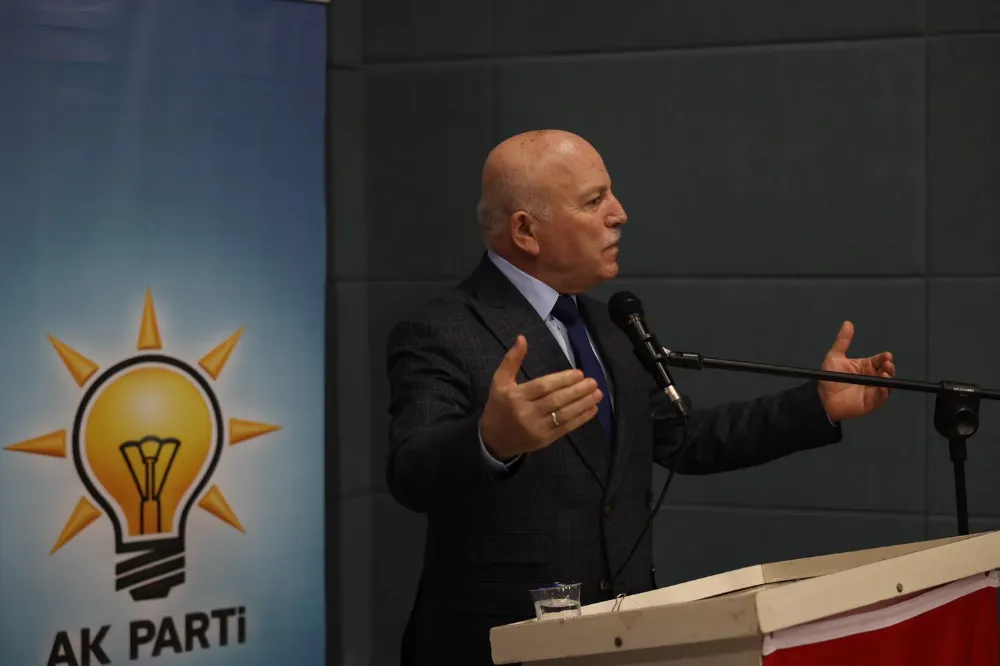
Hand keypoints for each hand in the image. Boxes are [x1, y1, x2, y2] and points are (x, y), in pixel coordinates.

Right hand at [481, 335, 602, 460]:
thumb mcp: (499, 381)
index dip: (562, 380)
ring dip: (582, 404)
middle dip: (577, 391)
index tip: (579, 373)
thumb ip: (512, 360)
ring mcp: (536, 429)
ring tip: (597, 395)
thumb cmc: (498, 406)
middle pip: (555, 401)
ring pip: (563, 415)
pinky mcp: (544, 441)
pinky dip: (580, 419)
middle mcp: (526, 413)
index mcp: (515, 396)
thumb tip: (522, 338)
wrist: (493, 440)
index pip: (542, 386)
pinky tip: (592, 410)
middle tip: (593, 382)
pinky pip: (565, 429)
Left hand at [818, 320, 895, 421]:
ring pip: (887, 383)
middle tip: (887, 363)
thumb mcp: (835, 357)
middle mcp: (871, 377)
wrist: (822, 398)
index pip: (879, 360)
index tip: (886, 356)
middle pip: (886, 370)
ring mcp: (873, 390)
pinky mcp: (872, 402)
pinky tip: (882, 385)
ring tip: (885, 373)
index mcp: (865, 366)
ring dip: (889, 377)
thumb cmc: (829, 378)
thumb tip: (848, 323)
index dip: (884, 357)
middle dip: (889, 366)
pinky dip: (884, 391)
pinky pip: (882, 396)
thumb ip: (843, 341)